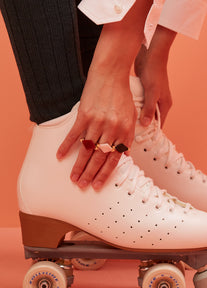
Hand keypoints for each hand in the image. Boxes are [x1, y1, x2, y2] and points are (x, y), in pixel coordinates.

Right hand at [57, 69, 136, 189]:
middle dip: (90, 174)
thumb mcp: (131, 117)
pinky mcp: (84, 115)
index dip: (105, 174)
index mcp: (123, 132)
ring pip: (86, 149)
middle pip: (99, 157)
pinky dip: (66, 146)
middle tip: (83, 186)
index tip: (97, 185)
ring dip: (78, 165)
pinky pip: (74, 134)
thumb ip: (128, 136)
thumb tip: (126, 155)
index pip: (114, 159)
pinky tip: (60, 156)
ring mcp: (97, 123)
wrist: (111, 75)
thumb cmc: (122, 96)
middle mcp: (111, 130)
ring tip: (73, 178)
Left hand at [134, 26, 175, 126]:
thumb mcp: (152, 92)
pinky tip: (124, 112)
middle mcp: (159, 103)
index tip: (141, 140)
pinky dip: (133, 109)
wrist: (151, 56)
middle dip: (142, 127)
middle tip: (130, 134)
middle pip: (151, 120)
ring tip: (126, 125)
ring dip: (136, 118)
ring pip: (144, 112)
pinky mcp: (145, 92)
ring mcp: (152, 98)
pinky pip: (139, 104)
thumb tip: (145, 124)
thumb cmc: (154, 72)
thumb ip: (148, 109)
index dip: (150, 133)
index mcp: (164, 105)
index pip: (159, 124)